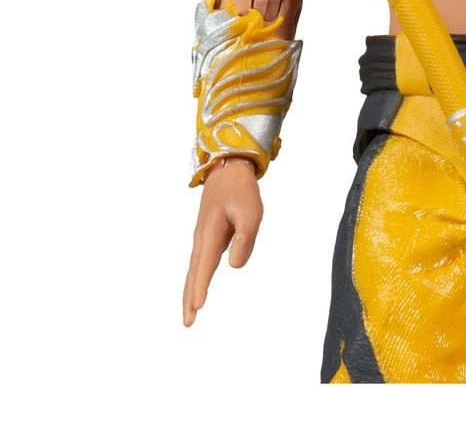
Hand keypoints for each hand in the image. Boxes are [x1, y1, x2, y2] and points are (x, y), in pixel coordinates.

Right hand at [183, 157, 262, 326]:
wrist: (229, 168)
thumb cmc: (241, 190)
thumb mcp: (251, 213)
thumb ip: (244, 239)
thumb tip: (234, 267)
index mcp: (210, 233)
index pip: (205, 266)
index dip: (201, 287)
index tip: (197, 308)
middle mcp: (202, 238)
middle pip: (194, 273)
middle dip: (190, 297)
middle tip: (188, 322)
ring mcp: (203, 236)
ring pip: (195, 268)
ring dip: (191, 289)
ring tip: (191, 310)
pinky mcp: (208, 235)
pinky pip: (201, 261)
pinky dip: (197, 277)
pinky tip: (198, 285)